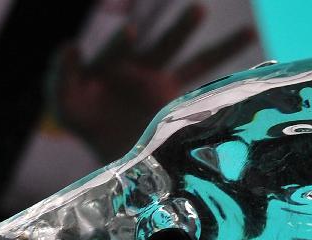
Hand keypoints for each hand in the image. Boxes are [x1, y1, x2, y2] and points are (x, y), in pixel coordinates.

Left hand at [50, 4, 256, 161]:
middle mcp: (140, 68)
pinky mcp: (177, 102)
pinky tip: (250, 54)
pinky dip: (225, 72)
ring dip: (207, 44)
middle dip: (179, 30)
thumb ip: (61, 76)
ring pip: (189, 60)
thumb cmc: (83, 123)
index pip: (119, 51)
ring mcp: (162, 84)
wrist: (106, 154)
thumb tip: (69, 45)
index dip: (120, 44)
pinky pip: (204, 84)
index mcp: (114, 66)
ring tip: (229, 24)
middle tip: (198, 12)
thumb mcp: (65, 104)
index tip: (128, 33)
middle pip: (162, 46)